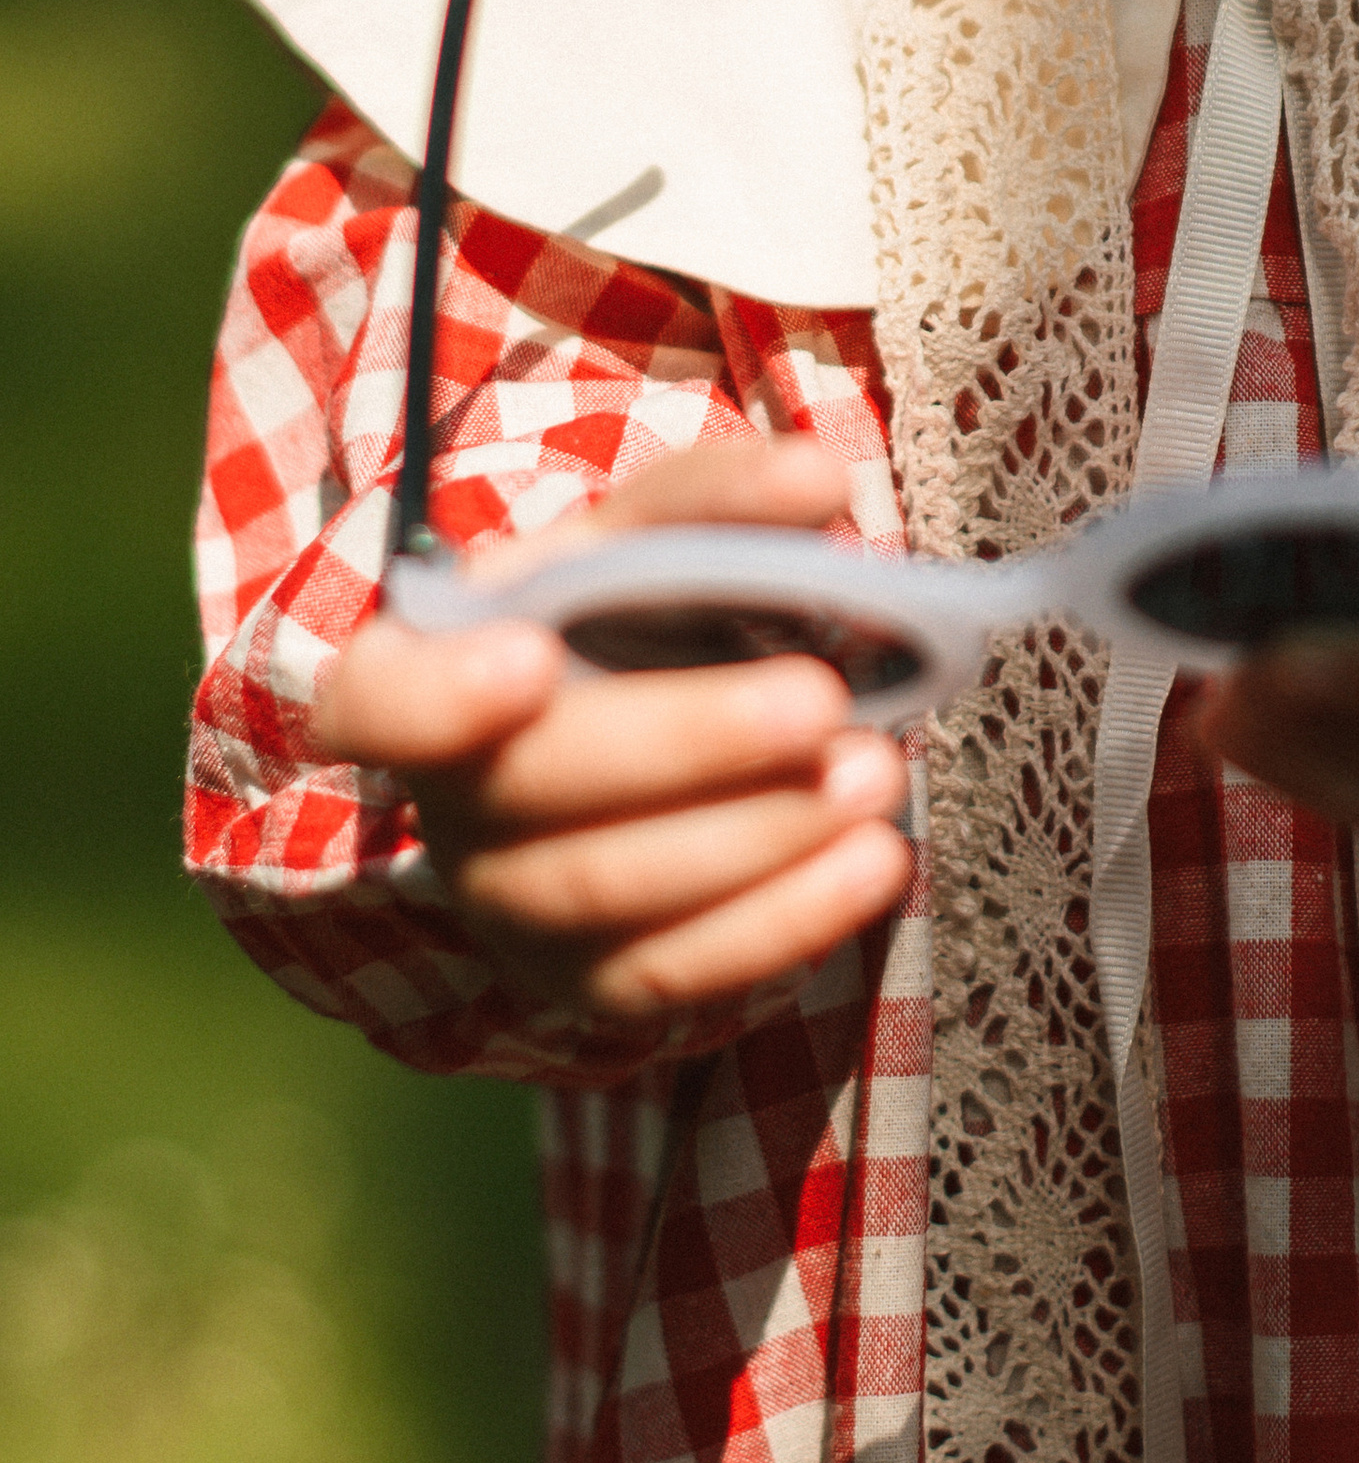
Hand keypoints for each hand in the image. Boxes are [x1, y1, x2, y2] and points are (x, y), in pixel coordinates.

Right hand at [316, 436, 914, 1023]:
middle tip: (820, 699)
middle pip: (538, 787)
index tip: (529, 657)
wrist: (625, 737)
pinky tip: (875, 859)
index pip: (378, 702)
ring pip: (617, 890)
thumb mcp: (642, 539)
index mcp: (429, 670)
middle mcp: (452, 801)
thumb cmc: (620, 620)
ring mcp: (513, 907)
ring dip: (762, 833)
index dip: (437, 694)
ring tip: (877, 770)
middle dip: (690, 742)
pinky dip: (790, 917)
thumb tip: (818, 480)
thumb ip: (720, 498)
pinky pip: (680, 974)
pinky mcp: (593, 982)